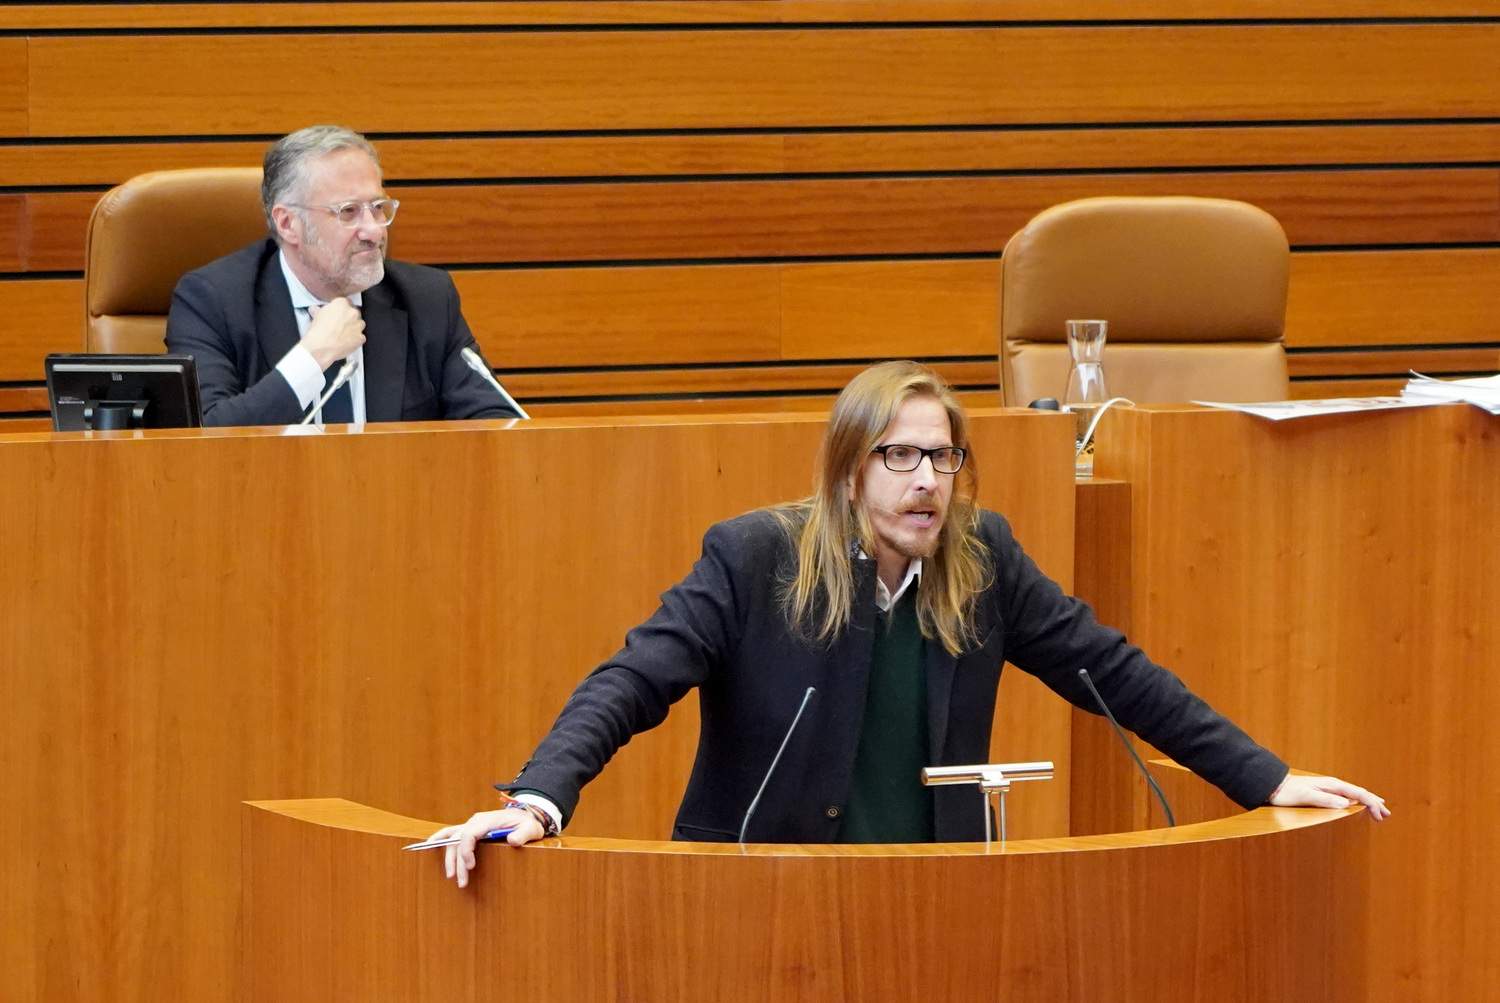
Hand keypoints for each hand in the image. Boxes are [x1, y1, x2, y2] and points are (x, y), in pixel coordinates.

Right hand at [302, 298, 365, 370]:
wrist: (321, 347)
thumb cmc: (319, 332)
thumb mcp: (316, 316)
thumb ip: (321, 310)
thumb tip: (317, 310)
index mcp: (341, 304)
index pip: (345, 302)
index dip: (341, 309)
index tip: (338, 313)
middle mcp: (352, 313)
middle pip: (354, 313)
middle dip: (348, 318)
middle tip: (339, 324)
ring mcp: (358, 325)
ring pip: (359, 324)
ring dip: (353, 328)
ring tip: (342, 334)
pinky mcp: (361, 337)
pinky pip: (360, 337)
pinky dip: (355, 339)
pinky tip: (346, 342)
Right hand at [427, 806, 544, 888]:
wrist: (526, 815)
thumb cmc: (527, 823)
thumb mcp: (531, 828)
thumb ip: (522, 834)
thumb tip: (512, 840)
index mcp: (488, 820)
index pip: (470, 834)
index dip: (466, 850)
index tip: (471, 866)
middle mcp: (476, 821)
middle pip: (459, 841)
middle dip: (458, 862)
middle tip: (462, 882)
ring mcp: (471, 824)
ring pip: (453, 840)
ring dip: (450, 858)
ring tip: (452, 877)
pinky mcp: (470, 829)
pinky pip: (451, 834)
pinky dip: (440, 840)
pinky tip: (430, 846)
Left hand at [1268, 773, 1389, 820]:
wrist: (1274, 786)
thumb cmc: (1289, 792)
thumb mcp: (1307, 796)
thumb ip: (1326, 800)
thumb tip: (1347, 804)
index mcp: (1332, 785)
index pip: (1358, 794)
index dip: (1372, 804)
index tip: (1381, 815)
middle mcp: (1333, 785)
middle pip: (1359, 794)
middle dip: (1373, 803)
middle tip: (1386, 814)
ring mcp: (1329, 789)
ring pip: (1353, 795)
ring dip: (1366, 803)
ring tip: (1378, 810)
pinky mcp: (1324, 794)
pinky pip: (1345, 798)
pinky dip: (1356, 803)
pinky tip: (1357, 807)